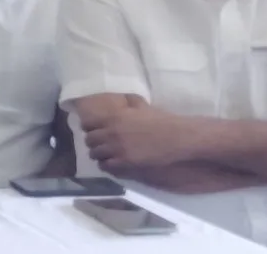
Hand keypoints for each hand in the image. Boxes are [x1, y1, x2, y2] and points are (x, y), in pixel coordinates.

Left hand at [85, 105, 205, 169]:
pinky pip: (106, 166)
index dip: (90, 128)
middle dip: (95, 142)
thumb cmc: (164, 121)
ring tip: (108, 155)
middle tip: (103, 145)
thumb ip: (129, 106)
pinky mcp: (124, 162)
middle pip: (90, 140)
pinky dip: (108, 165)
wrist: (179, 138)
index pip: (87, 123)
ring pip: (95, 154)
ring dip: (100, 154)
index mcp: (114, 117)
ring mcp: (116, 148)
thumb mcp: (143, 108)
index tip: (95, 130)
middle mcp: (111, 132)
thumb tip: (124, 100)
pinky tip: (115, 163)